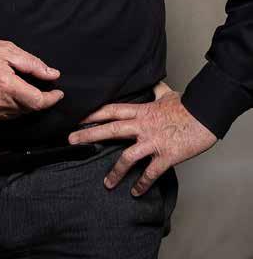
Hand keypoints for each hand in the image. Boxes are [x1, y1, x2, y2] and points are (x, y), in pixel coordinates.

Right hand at [0, 36, 63, 124]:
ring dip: (20, 103)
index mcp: (7, 86)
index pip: (38, 102)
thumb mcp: (7, 50)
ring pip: (14, 114)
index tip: (57, 93)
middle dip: (35, 98)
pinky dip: (5, 107)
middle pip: (27, 109)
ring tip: (12, 85)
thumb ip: (32, 64)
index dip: (51, 99)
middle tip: (33, 83)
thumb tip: (52, 74)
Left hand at [67, 80, 217, 195]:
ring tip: (107, 183)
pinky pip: (150, 172)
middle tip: (70, 140)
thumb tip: (153, 84)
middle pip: (110, 129)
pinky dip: (142, 184)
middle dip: (89, 134)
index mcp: (141, 111)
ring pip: (127, 156)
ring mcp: (153, 141)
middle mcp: (143, 125)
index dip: (93, 113)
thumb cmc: (187, 105)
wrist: (206, 115)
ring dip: (115, 171)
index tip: (78, 118)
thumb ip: (156, 91)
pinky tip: (136, 192)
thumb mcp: (168, 94)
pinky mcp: (166, 155)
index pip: (111, 110)